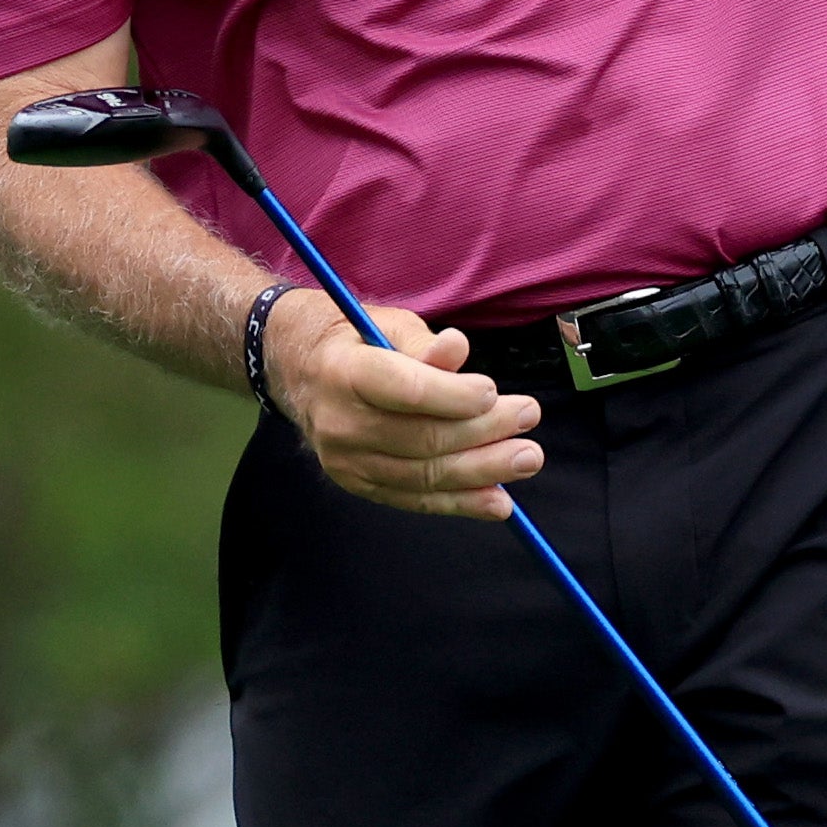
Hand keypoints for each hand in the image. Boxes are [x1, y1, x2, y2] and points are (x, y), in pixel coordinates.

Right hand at [266, 289, 544, 518]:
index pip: (405, 391)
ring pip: (423, 474)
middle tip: (528, 417)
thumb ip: (425, 344)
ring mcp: (346, 461)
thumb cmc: (355, 340)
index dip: (454, 396)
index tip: (492, 391)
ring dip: (482, 471)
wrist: (298, 370)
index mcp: (344, 371)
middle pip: (421, 438)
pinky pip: (414, 499)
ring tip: (526, 459)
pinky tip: (497, 501)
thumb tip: (458, 350)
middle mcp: (339, 422)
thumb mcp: (387, 324)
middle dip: (483, 432)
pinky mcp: (357, 484)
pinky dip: (459, 502)